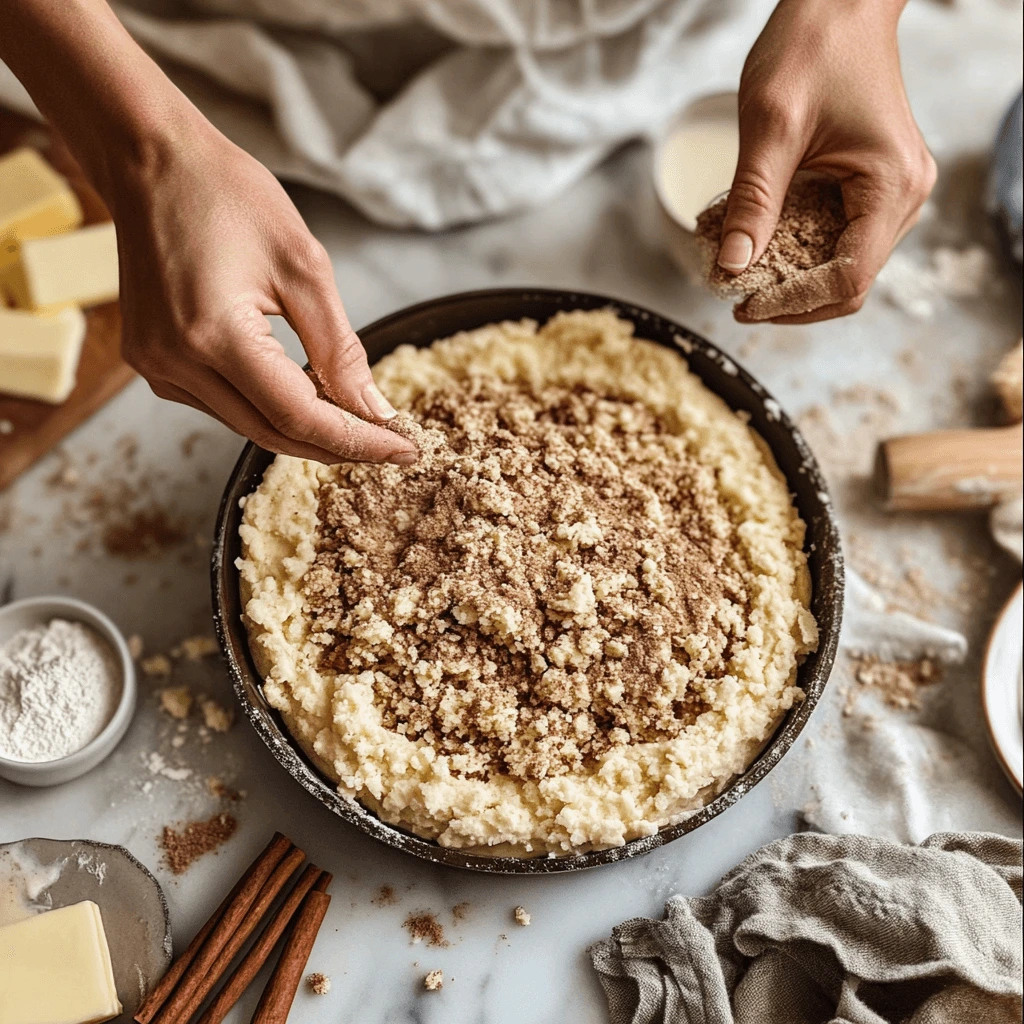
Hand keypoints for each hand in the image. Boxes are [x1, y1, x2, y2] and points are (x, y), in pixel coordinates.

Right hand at [1, 0, 415, 464]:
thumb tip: (373, 410)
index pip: (299, 416)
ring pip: (249, 426)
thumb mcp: (304, 266)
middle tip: (390, 446)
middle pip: (273, 433)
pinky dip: (271, 408)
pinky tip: (308, 396)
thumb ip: (340, 349)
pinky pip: (224, 406)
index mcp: (213, 335)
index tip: (404, 450)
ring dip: (306, 429)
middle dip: (338, 445)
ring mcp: (158, 368)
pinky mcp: (154, 364)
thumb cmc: (228, 196)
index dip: (357, 440)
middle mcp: (176, 363)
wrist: (149, 160)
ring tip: (359, 422)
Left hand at [716, 0, 935, 323]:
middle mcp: (903, 196)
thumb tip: (732, 268)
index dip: (794, 303)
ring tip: (743, 271)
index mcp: (891, 186)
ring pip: (843, 264)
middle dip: (791, 296)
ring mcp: (892, 193)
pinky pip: (838, 237)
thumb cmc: (814, 47)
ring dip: (793, 277)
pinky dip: (798, 250)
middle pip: (849, 281)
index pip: (848, 277)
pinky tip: (762, 245)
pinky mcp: (873, 186)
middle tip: (737, 297)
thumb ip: (753, 202)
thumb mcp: (771, 128)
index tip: (743, 305)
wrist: (839, 2)